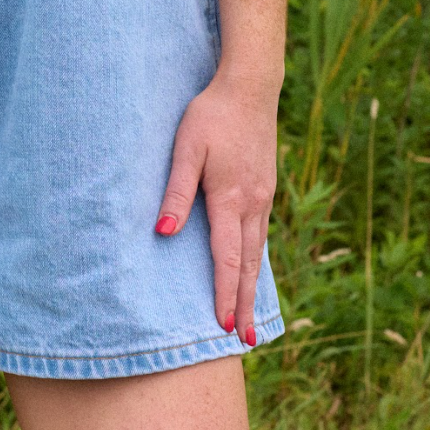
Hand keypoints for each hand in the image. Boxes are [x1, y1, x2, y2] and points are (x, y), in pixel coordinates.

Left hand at [152, 69, 279, 345]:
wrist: (249, 89)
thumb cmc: (210, 116)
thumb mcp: (185, 149)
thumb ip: (175, 191)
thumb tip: (164, 232)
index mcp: (230, 199)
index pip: (227, 258)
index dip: (225, 294)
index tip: (223, 326)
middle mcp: (253, 205)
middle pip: (248, 265)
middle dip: (245, 304)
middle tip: (244, 341)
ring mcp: (263, 198)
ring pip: (257, 252)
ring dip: (252, 287)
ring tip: (249, 318)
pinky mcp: (265, 190)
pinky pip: (260, 235)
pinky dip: (255, 261)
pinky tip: (250, 271)